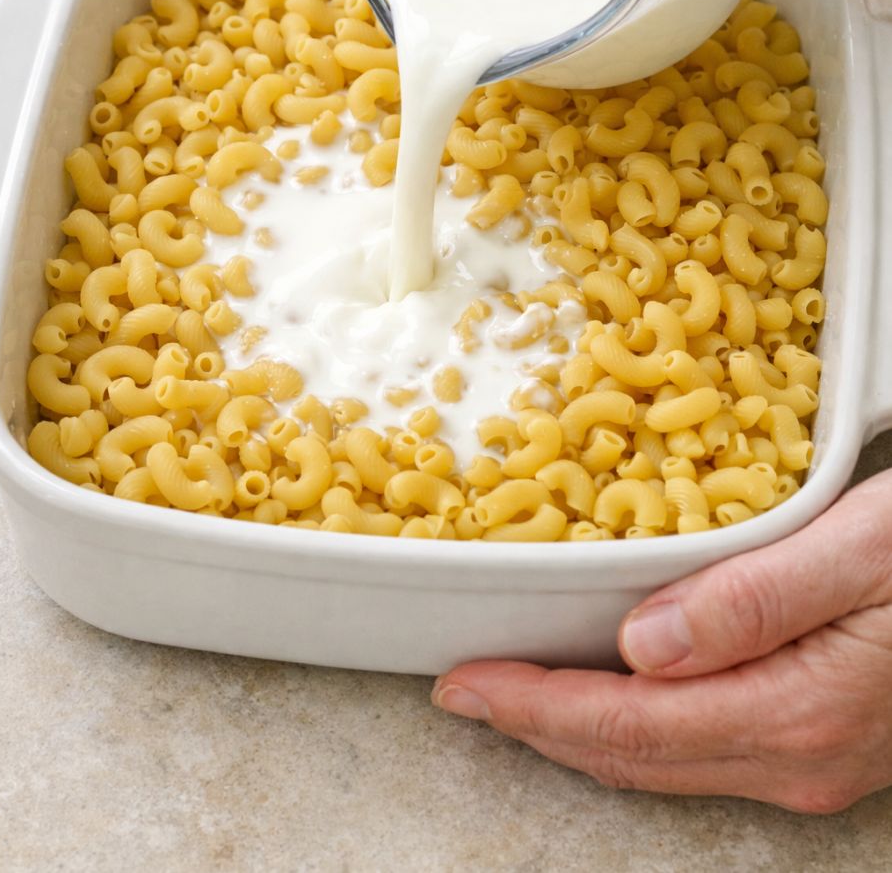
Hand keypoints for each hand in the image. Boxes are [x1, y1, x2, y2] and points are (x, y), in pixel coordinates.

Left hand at [432, 470, 891, 811]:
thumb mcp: (864, 549)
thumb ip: (754, 600)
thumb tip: (639, 646)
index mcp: (794, 714)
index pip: (625, 728)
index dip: (532, 707)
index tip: (461, 683)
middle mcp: (797, 759)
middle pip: (632, 757)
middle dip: (537, 724)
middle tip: (464, 688)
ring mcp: (813, 762)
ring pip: (663, 760)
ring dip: (581, 727)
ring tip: (516, 688)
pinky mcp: (823, 741)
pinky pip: (701, 747)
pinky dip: (636, 723)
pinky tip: (613, 687)